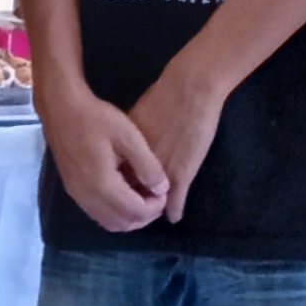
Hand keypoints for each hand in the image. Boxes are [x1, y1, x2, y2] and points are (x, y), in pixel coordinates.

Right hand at [36, 83, 167, 231]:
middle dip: (144, 215)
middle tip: (156, 196)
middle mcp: (87, 197)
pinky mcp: (73, 190)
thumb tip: (162, 189)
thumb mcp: (129, 136)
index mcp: (103, 184)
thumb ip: (148, 165)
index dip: (155, 207)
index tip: (164, 190)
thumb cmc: (96, 118)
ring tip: (142, 195)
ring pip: (109, 222)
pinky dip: (115, 212)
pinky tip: (124, 192)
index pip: (135, 212)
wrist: (61, 108)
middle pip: (122, 224)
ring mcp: (77, 196)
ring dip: (129, 216)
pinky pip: (97, 213)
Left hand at [127, 66, 228, 224]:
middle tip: (135, 210)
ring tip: (153, 213)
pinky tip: (174, 216)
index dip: (116, 187)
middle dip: (131, 203)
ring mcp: (160, 172)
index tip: (117, 193)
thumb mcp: (135, 120)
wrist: (190, 88)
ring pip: (151, 201)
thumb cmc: (163, 98)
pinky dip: (174, 209)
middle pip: (130, 193)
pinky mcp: (181, 174)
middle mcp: (138, 165)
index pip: (116, 178)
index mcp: (125, 153)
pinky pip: (175, 200)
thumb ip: (128, 140)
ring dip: (152, 209)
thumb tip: (119, 153)